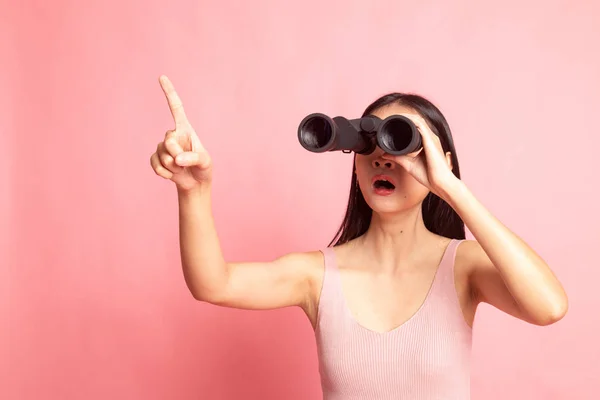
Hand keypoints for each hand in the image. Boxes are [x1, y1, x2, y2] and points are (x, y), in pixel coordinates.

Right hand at [150, 75, 211, 191]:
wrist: (195, 183)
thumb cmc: (203, 169)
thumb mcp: (205, 162)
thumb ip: (194, 158)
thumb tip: (177, 158)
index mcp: (185, 129)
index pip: (176, 108)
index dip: (169, 93)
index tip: (162, 77)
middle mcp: (172, 135)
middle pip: (168, 141)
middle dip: (177, 155)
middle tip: (185, 164)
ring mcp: (162, 146)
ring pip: (162, 156)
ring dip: (173, 167)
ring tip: (181, 169)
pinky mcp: (155, 158)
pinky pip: (155, 165)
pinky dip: (165, 173)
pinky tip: (172, 175)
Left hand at [381, 113, 457, 196]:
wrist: (440, 182)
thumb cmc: (429, 175)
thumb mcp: (408, 164)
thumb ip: (397, 158)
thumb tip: (384, 155)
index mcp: (427, 142)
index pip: (417, 127)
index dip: (406, 122)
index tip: (394, 122)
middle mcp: (430, 138)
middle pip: (418, 121)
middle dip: (405, 117)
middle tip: (392, 118)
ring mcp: (431, 138)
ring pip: (418, 120)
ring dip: (407, 116)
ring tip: (395, 116)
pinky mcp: (430, 140)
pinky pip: (420, 125)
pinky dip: (411, 120)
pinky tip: (403, 119)